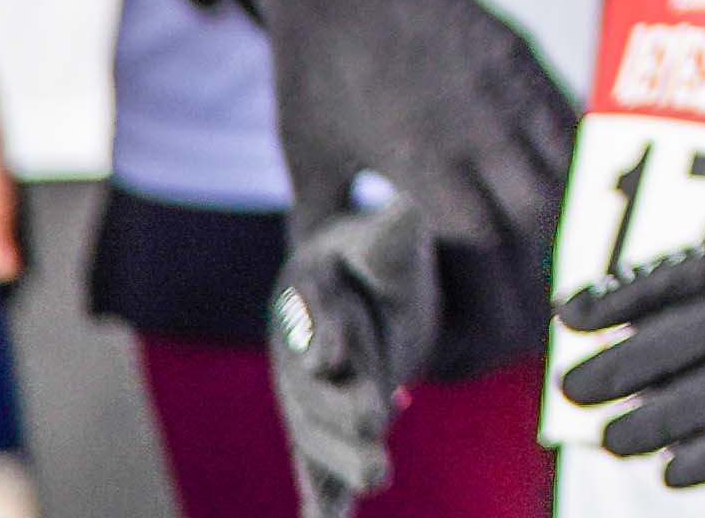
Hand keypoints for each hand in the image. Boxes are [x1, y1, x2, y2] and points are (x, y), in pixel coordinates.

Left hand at [250, 0, 573, 382]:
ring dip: (568, 225)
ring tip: (564, 272)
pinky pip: (570, 123)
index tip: (493, 339)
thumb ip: (327, 233)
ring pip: (568, 169)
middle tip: (538, 319)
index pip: (481, 242)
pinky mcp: (526, 56)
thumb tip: (336, 304)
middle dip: (543, 275)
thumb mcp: (306, 163)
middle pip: (539, 215)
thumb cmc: (315, 72)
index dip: (495, 297)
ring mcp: (511, 83)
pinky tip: (572, 202)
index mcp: (419, 152)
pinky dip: (575, 169)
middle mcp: (477, 121)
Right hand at [272, 199, 433, 517]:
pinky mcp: (325, 433)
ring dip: (343, 456)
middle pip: (316, 384)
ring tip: (377, 474)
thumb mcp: (387, 240)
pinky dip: (323, 498)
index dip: (324, 333)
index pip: (314, 313)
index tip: (334, 352)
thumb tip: (406, 214)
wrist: (355, 296)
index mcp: (307, 292)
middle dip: (343, 404)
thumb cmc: (374, 261)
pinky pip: (318, 470)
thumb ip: (391, 239)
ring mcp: (308, 398)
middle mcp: (298, 351)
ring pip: (320, 432)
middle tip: (374, 418)